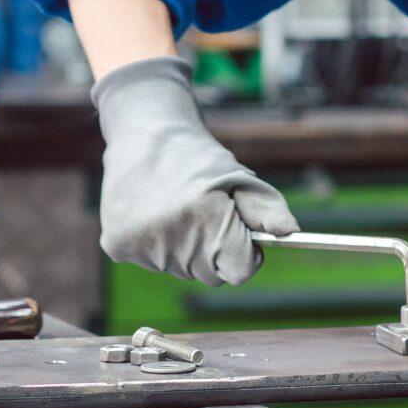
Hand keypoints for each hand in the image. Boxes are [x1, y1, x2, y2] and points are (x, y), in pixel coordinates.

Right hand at [92, 56, 298, 284]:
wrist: (144, 132)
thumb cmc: (199, 159)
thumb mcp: (240, 177)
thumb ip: (269, 209)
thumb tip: (290, 234)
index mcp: (208, 219)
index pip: (240, 272)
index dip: (246, 254)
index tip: (241, 236)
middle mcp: (173, 237)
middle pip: (210, 275)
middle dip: (215, 250)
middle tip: (204, 214)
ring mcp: (141, 244)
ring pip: (180, 270)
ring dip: (184, 248)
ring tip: (176, 209)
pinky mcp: (117, 245)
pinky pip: (151, 263)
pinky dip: (156, 245)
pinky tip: (153, 214)